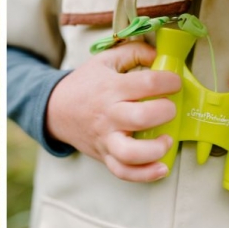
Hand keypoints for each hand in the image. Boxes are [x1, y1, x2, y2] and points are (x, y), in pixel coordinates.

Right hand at [46, 41, 180, 181]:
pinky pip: (123, 172)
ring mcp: (106, 138)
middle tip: (168, 108)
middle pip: (141, 117)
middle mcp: (108, 115)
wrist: (55, 110)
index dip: (170, 81)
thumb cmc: (84, 85)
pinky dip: (144, 175)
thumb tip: (160, 57)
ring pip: (131, 153)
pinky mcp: (104, 155)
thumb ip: (134, 52)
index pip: (148, 83)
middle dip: (166, 111)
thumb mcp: (105, 61)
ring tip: (166, 140)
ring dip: (156, 149)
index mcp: (110, 88)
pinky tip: (161, 167)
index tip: (173, 82)